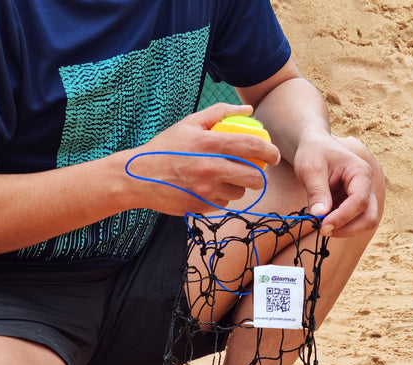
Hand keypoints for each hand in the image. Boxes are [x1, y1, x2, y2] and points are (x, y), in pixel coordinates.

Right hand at [124, 104, 280, 215]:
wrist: (137, 178)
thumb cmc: (164, 149)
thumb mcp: (188, 124)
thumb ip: (219, 113)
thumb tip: (247, 110)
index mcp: (209, 144)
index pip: (251, 146)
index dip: (269, 151)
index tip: (275, 154)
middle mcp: (209, 168)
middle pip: (252, 177)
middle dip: (259, 177)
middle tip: (257, 173)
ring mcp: (204, 190)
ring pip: (238, 193)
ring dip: (238, 188)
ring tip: (227, 180)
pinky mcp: (199, 206)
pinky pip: (221, 204)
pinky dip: (221, 198)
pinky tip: (209, 189)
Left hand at [294, 132, 384, 236]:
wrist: (315, 146)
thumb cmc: (314, 153)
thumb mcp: (311, 169)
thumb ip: (316, 191)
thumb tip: (320, 214)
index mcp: (360, 173)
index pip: (360, 201)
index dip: (343, 217)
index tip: (322, 225)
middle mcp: (367, 185)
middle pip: (370, 217)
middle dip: (348, 229)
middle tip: (323, 230)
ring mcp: (362, 196)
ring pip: (365, 222)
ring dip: (345, 230)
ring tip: (322, 226)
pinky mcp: (353, 204)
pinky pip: (353, 221)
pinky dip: (340, 226)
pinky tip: (323, 221)